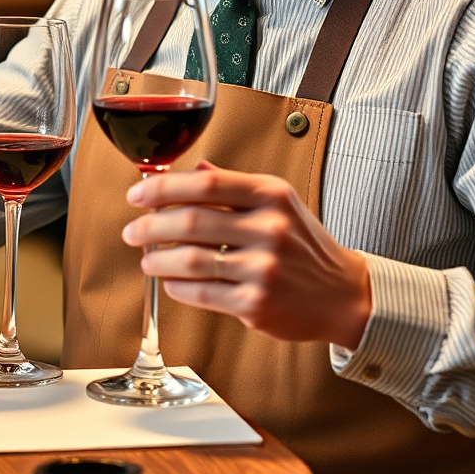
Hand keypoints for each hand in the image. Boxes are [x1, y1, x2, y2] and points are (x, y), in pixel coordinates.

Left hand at [122, 160, 371, 349]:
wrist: (343, 293)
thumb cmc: (302, 243)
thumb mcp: (277, 201)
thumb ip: (232, 184)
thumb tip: (192, 168)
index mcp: (270, 194)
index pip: (205, 183)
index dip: (163, 187)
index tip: (137, 194)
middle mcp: (269, 229)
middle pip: (191, 222)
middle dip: (150, 226)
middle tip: (131, 231)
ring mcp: (264, 269)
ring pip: (190, 261)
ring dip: (157, 260)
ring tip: (146, 259)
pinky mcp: (257, 305)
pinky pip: (202, 294)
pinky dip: (176, 287)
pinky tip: (169, 282)